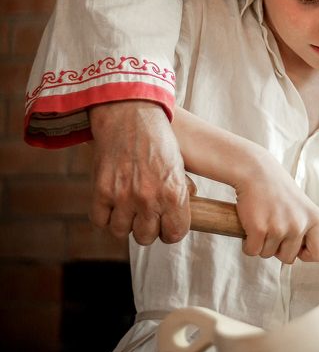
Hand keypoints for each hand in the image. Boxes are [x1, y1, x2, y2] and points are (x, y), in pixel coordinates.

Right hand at [89, 100, 189, 245]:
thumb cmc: (157, 137)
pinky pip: (100, 221)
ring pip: (121, 232)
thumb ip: (180, 191)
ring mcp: (123, 196)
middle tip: (145, 213)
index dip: (169, 230)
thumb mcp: (178, 164)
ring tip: (127, 207)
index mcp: (173, 193)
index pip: (174, 234)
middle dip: (146, 228)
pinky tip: (111, 203)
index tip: (165, 223)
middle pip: (146, 237)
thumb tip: (184, 212)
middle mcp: (149, 198)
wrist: (129, 114)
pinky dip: (104, 216)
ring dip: (124, 223)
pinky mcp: (100, 191)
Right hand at [234, 149, 318, 264]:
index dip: (306, 254)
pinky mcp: (259, 229)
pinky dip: (248, 244)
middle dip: (277, 249)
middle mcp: (300, 225)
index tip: (296, 246)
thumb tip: (302, 254)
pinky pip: (252, 251)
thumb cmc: (277, 188)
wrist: (256, 170)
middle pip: (289, 258)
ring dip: (261, 244)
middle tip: (272, 229)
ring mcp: (279, 228)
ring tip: (262, 223)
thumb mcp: (302, 207)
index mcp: (316, 219)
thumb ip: (305, 228)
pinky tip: (250, 227)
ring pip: (268, 254)